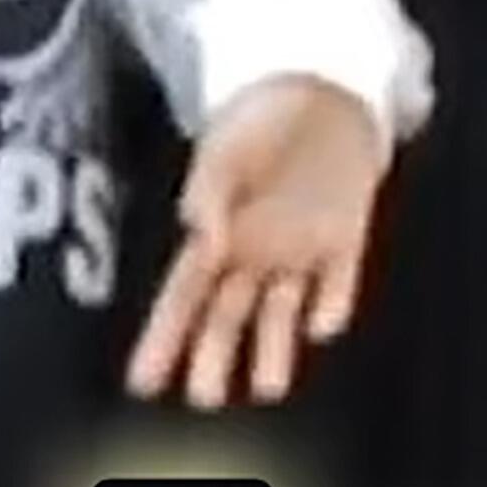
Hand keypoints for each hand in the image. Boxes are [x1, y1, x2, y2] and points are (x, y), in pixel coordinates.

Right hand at [129, 76, 385, 410]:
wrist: (323, 87)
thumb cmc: (260, 116)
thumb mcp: (226, 150)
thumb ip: (210, 194)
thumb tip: (200, 239)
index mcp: (217, 235)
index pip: (183, 299)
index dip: (163, 340)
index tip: (143, 383)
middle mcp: (254, 252)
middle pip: (228, 317)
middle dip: (213, 358)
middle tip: (203, 400)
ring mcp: (299, 249)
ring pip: (281, 311)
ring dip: (275, 348)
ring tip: (269, 387)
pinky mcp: (343, 238)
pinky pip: (338, 281)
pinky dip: (332, 303)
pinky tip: (324, 323)